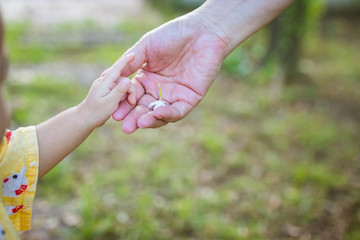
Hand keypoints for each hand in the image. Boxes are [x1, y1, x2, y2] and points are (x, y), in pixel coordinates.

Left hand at [77, 53, 136, 127]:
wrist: (84, 118)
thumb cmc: (96, 112)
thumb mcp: (110, 103)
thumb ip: (119, 91)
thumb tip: (127, 80)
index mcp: (104, 82)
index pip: (117, 68)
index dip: (125, 61)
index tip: (134, 54)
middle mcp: (104, 81)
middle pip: (123, 79)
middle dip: (130, 89)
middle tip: (132, 102)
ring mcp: (105, 85)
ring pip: (122, 84)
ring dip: (127, 93)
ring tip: (128, 103)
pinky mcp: (106, 90)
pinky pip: (118, 87)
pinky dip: (123, 93)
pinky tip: (123, 101)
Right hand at [112, 13, 227, 133]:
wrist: (201, 31)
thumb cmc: (173, 35)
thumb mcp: (146, 47)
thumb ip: (130, 63)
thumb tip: (109, 77)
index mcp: (147, 79)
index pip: (132, 96)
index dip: (124, 105)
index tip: (115, 113)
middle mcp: (159, 90)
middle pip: (144, 109)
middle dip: (134, 118)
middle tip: (125, 127)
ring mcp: (175, 96)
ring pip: (160, 114)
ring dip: (149, 120)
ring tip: (139, 123)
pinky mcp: (190, 98)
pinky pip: (178, 111)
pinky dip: (167, 114)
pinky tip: (157, 113)